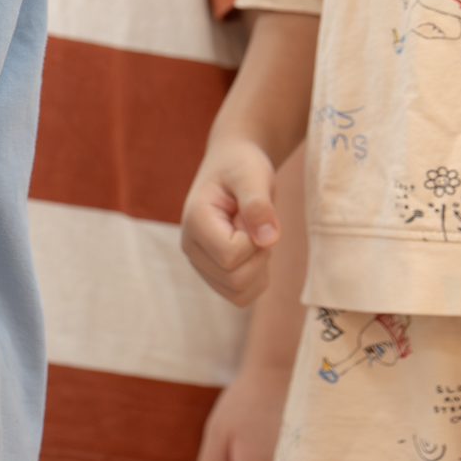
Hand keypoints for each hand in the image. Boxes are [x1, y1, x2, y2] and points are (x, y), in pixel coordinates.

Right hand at [182, 135, 282, 305]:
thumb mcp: (252, 174)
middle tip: (257, 224)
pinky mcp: (214, 274)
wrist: (233, 165)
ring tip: (253, 234)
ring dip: (259, 267)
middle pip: (236, 279)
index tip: (252, 213)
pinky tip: (254, 250)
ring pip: (239, 293)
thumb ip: (258, 204)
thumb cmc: (241, 166)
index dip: (254, 239)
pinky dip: (257, 278)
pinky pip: (241, 296)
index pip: (230, 256)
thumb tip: (268, 240)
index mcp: (195, 222)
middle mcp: (191, 249)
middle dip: (259, 254)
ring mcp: (201, 264)